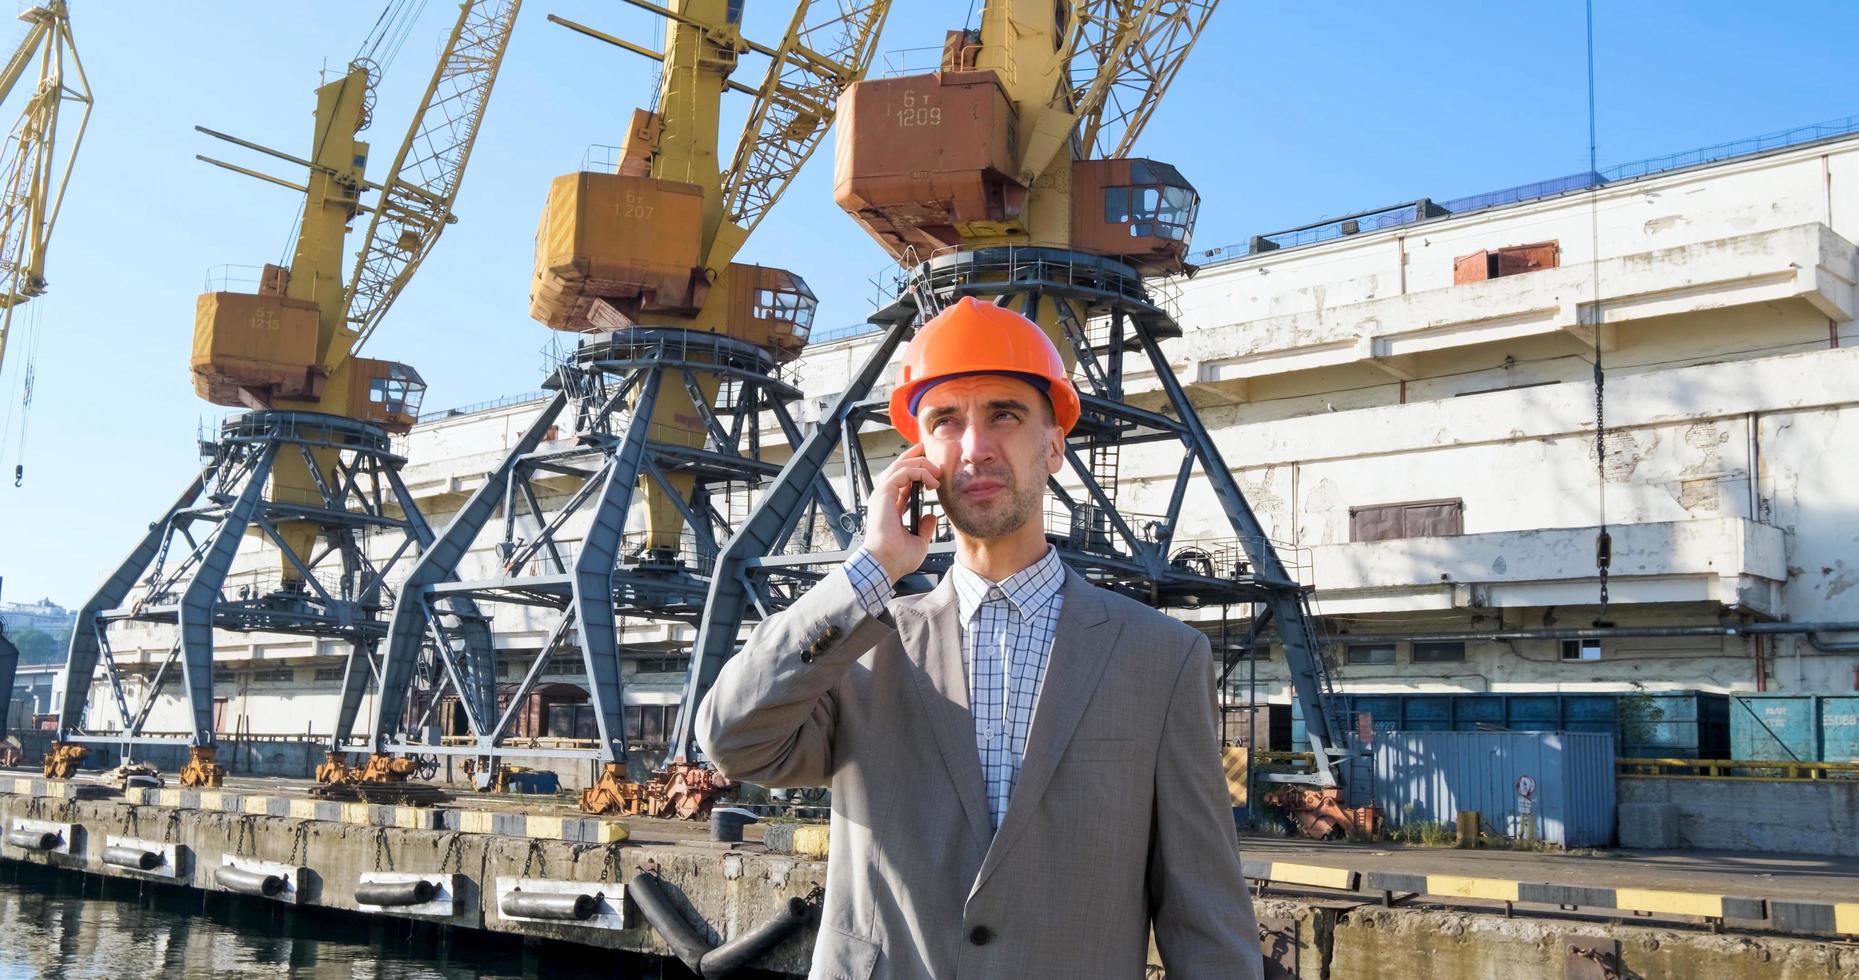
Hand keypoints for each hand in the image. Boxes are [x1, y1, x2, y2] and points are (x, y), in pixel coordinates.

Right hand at [865, 445, 939, 582]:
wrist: (886, 563)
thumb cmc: (897, 558)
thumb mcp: (918, 542)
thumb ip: (925, 528)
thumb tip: (932, 518)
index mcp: (890, 508)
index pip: (901, 482)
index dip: (914, 470)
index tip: (930, 468)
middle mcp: (884, 498)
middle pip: (898, 468)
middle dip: (915, 457)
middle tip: (929, 454)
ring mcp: (882, 495)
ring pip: (901, 466)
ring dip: (921, 464)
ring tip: (936, 471)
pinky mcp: (883, 494)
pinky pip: (903, 472)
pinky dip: (919, 472)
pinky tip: (931, 481)